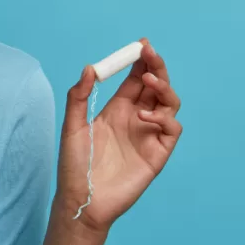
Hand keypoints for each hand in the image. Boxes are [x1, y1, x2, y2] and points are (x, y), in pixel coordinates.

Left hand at [55, 38, 182, 234]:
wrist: (82, 200)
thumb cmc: (75, 165)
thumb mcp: (72, 126)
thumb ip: (78, 97)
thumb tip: (89, 67)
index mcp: (117, 109)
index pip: (135, 80)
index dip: (140, 61)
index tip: (141, 45)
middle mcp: (136, 119)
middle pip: (156, 87)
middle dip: (156, 67)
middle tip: (150, 53)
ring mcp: (149, 135)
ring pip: (169, 103)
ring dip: (164, 87)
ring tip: (149, 80)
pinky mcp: (158, 153)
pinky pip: (171, 129)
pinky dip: (163, 117)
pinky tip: (144, 116)